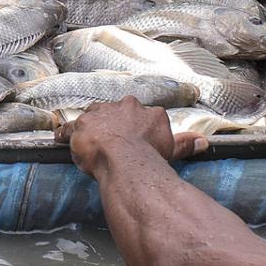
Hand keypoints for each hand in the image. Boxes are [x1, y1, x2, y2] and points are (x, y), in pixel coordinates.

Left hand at [55, 97, 207, 175]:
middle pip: (116, 112)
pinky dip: (65, 134)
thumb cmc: (149, 155)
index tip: (134, 139)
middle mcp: (123, 106)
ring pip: (93, 117)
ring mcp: (101, 114)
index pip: (140, 114)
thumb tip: (204, 142)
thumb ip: (185, 143)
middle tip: (111, 140)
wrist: (125, 160)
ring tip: (88, 140)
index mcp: (145, 110)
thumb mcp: (170, 148)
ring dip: (91, 127)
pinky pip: (71, 128)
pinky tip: (61, 138)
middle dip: (113, 123)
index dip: (136, 127)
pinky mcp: (82, 125)